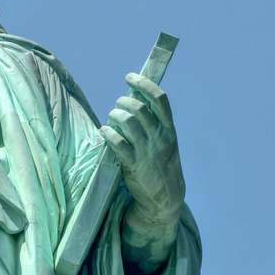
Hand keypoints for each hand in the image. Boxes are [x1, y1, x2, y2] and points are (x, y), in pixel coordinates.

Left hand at [102, 73, 185, 222]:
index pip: (159, 99)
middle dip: (123, 101)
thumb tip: (135, 98)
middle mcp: (159, 137)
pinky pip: (117, 142)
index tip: (130, 77)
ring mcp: (147, 151)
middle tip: (118, 105)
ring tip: (111, 119)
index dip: (143, 84)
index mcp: (169, 129)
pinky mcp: (133, 164)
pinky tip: (104, 132)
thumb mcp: (166, 142)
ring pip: (127, 121)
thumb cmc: (161, 165)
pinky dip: (108, 133)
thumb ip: (154, 123)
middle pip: (139, 108)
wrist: (166, 198)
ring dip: (114, 115)